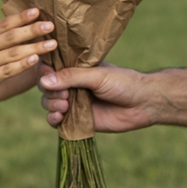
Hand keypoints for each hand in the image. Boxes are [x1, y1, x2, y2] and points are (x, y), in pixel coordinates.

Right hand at [0, 8, 55, 112]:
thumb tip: (13, 29)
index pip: (3, 24)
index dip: (21, 17)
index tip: (37, 10)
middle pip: (11, 35)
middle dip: (32, 29)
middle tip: (51, 24)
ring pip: (13, 52)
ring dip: (34, 47)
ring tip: (51, 44)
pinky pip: (7, 71)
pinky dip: (22, 64)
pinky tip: (35, 60)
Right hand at [38, 62, 154, 132]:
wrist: (143, 104)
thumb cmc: (123, 83)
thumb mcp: (97, 76)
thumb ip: (71, 77)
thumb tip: (44, 81)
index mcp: (76, 68)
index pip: (51, 66)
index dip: (44, 71)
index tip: (45, 75)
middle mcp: (72, 84)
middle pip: (46, 86)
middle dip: (50, 92)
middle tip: (64, 96)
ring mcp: (74, 102)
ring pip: (49, 103)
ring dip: (51, 105)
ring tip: (65, 107)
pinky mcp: (77, 120)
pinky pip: (56, 120)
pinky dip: (53, 119)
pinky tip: (59, 118)